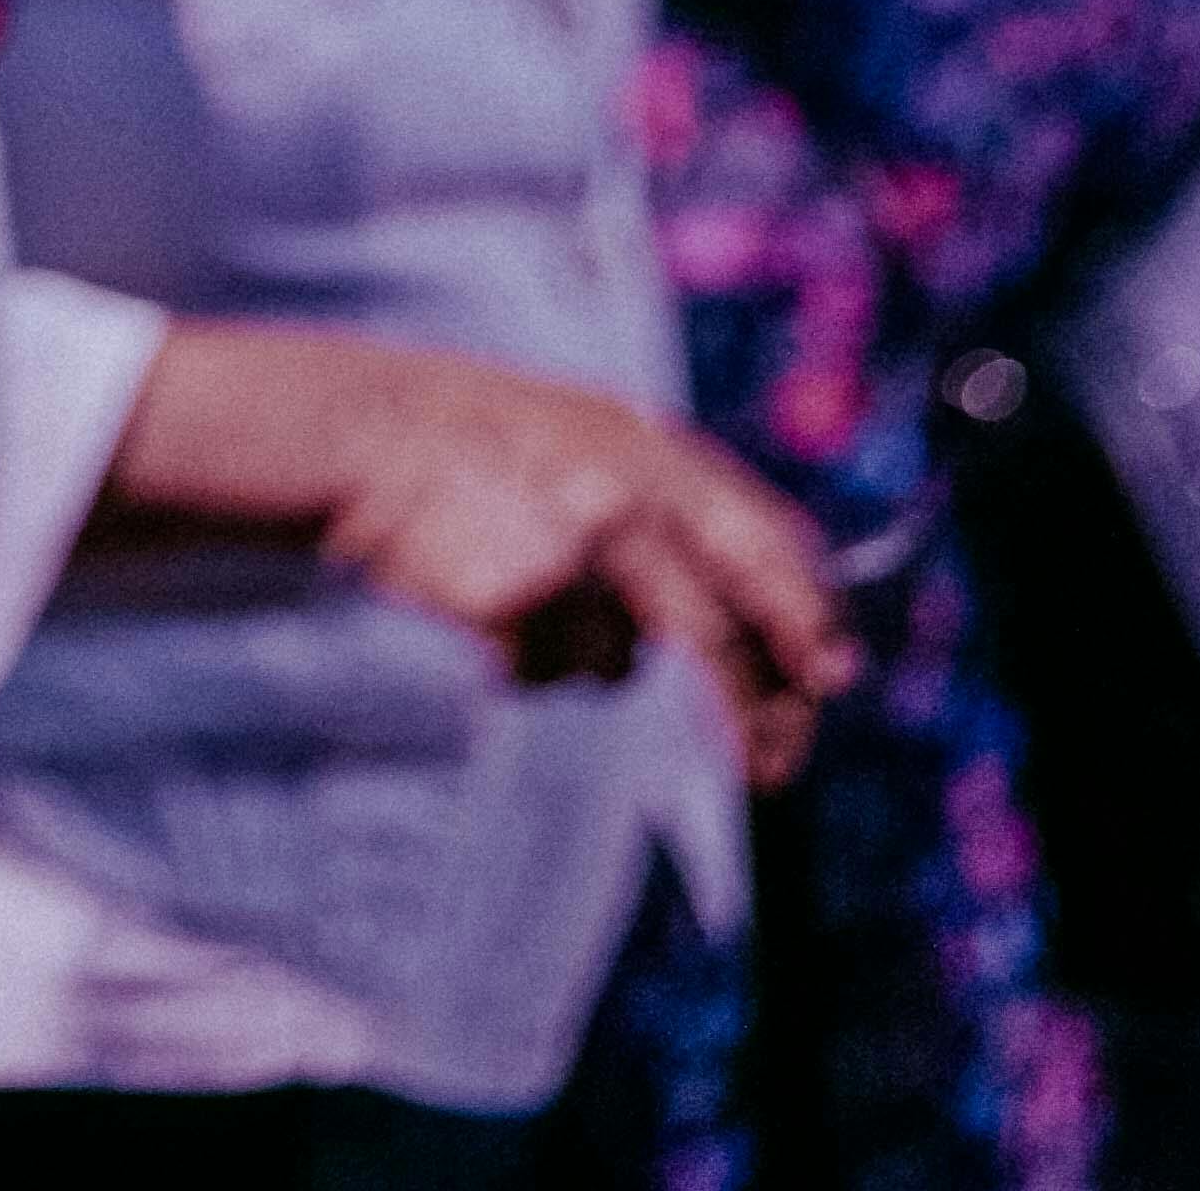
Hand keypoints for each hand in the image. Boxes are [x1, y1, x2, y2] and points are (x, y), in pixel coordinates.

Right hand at [113, 322, 849, 791]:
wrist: (366, 432)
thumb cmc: (489, 446)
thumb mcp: (597, 440)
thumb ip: (676, 507)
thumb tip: (773, 615)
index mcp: (657, 451)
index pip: (772, 548)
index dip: (810, 621)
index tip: (832, 681)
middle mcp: (630, 495)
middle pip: (729, 631)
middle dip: (762, 710)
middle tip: (775, 768)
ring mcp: (575, 547)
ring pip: (620, 662)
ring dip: (586, 654)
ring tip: (530, 599)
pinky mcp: (520, 595)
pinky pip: (550, 668)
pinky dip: (526, 657)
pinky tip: (485, 603)